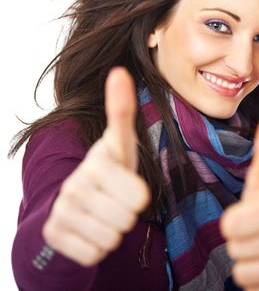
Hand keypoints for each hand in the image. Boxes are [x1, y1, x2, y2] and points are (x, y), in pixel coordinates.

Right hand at [43, 67, 149, 265]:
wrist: (75, 201)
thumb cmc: (108, 170)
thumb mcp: (120, 143)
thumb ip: (122, 110)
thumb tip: (119, 70)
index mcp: (96, 162)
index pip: (138, 196)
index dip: (138, 195)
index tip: (128, 187)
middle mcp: (75, 185)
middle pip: (128, 218)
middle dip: (127, 213)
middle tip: (117, 202)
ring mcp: (61, 212)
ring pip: (112, 238)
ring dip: (114, 230)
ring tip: (105, 214)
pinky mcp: (54, 236)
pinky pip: (96, 254)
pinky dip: (98, 246)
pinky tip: (91, 229)